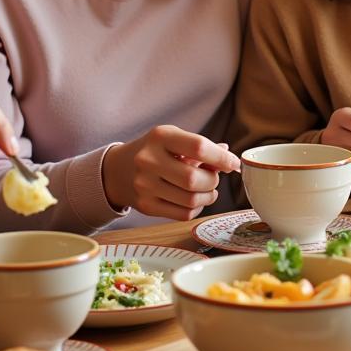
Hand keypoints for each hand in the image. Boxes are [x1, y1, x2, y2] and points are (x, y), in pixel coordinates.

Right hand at [104, 125, 240, 220]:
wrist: (117, 170)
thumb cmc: (155, 151)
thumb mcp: (174, 139)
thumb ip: (202, 147)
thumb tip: (229, 158)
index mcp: (160, 137)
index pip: (199, 147)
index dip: (222, 158)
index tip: (233, 164)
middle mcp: (149, 160)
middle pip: (195, 179)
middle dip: (213, 180)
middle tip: (213, 177)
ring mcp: (145, 185)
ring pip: (192, 200)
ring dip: (208, 196)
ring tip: (205, 188)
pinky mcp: (146, 206)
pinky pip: (184, 214)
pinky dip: (196, 208)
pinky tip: (192, 199)